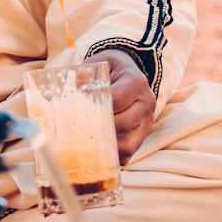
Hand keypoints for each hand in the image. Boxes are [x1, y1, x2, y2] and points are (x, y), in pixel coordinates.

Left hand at [88, 49, 154, 164]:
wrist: (128, 73)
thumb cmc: (111, 70)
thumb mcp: (100, 64)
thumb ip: (87, 73)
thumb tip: (75, 85)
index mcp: (136, 83)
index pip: (117, 100)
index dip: (98, 109)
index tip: (79, 113)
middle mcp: (146, 103)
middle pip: (124, 124)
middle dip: (100, 130)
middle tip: (78, 132)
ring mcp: (146, 122)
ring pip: (129, 144)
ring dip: (107, 148)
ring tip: (87, 146)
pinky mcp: (142, 136)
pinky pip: (129, 153)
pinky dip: (113, 157)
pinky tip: (97, 154)